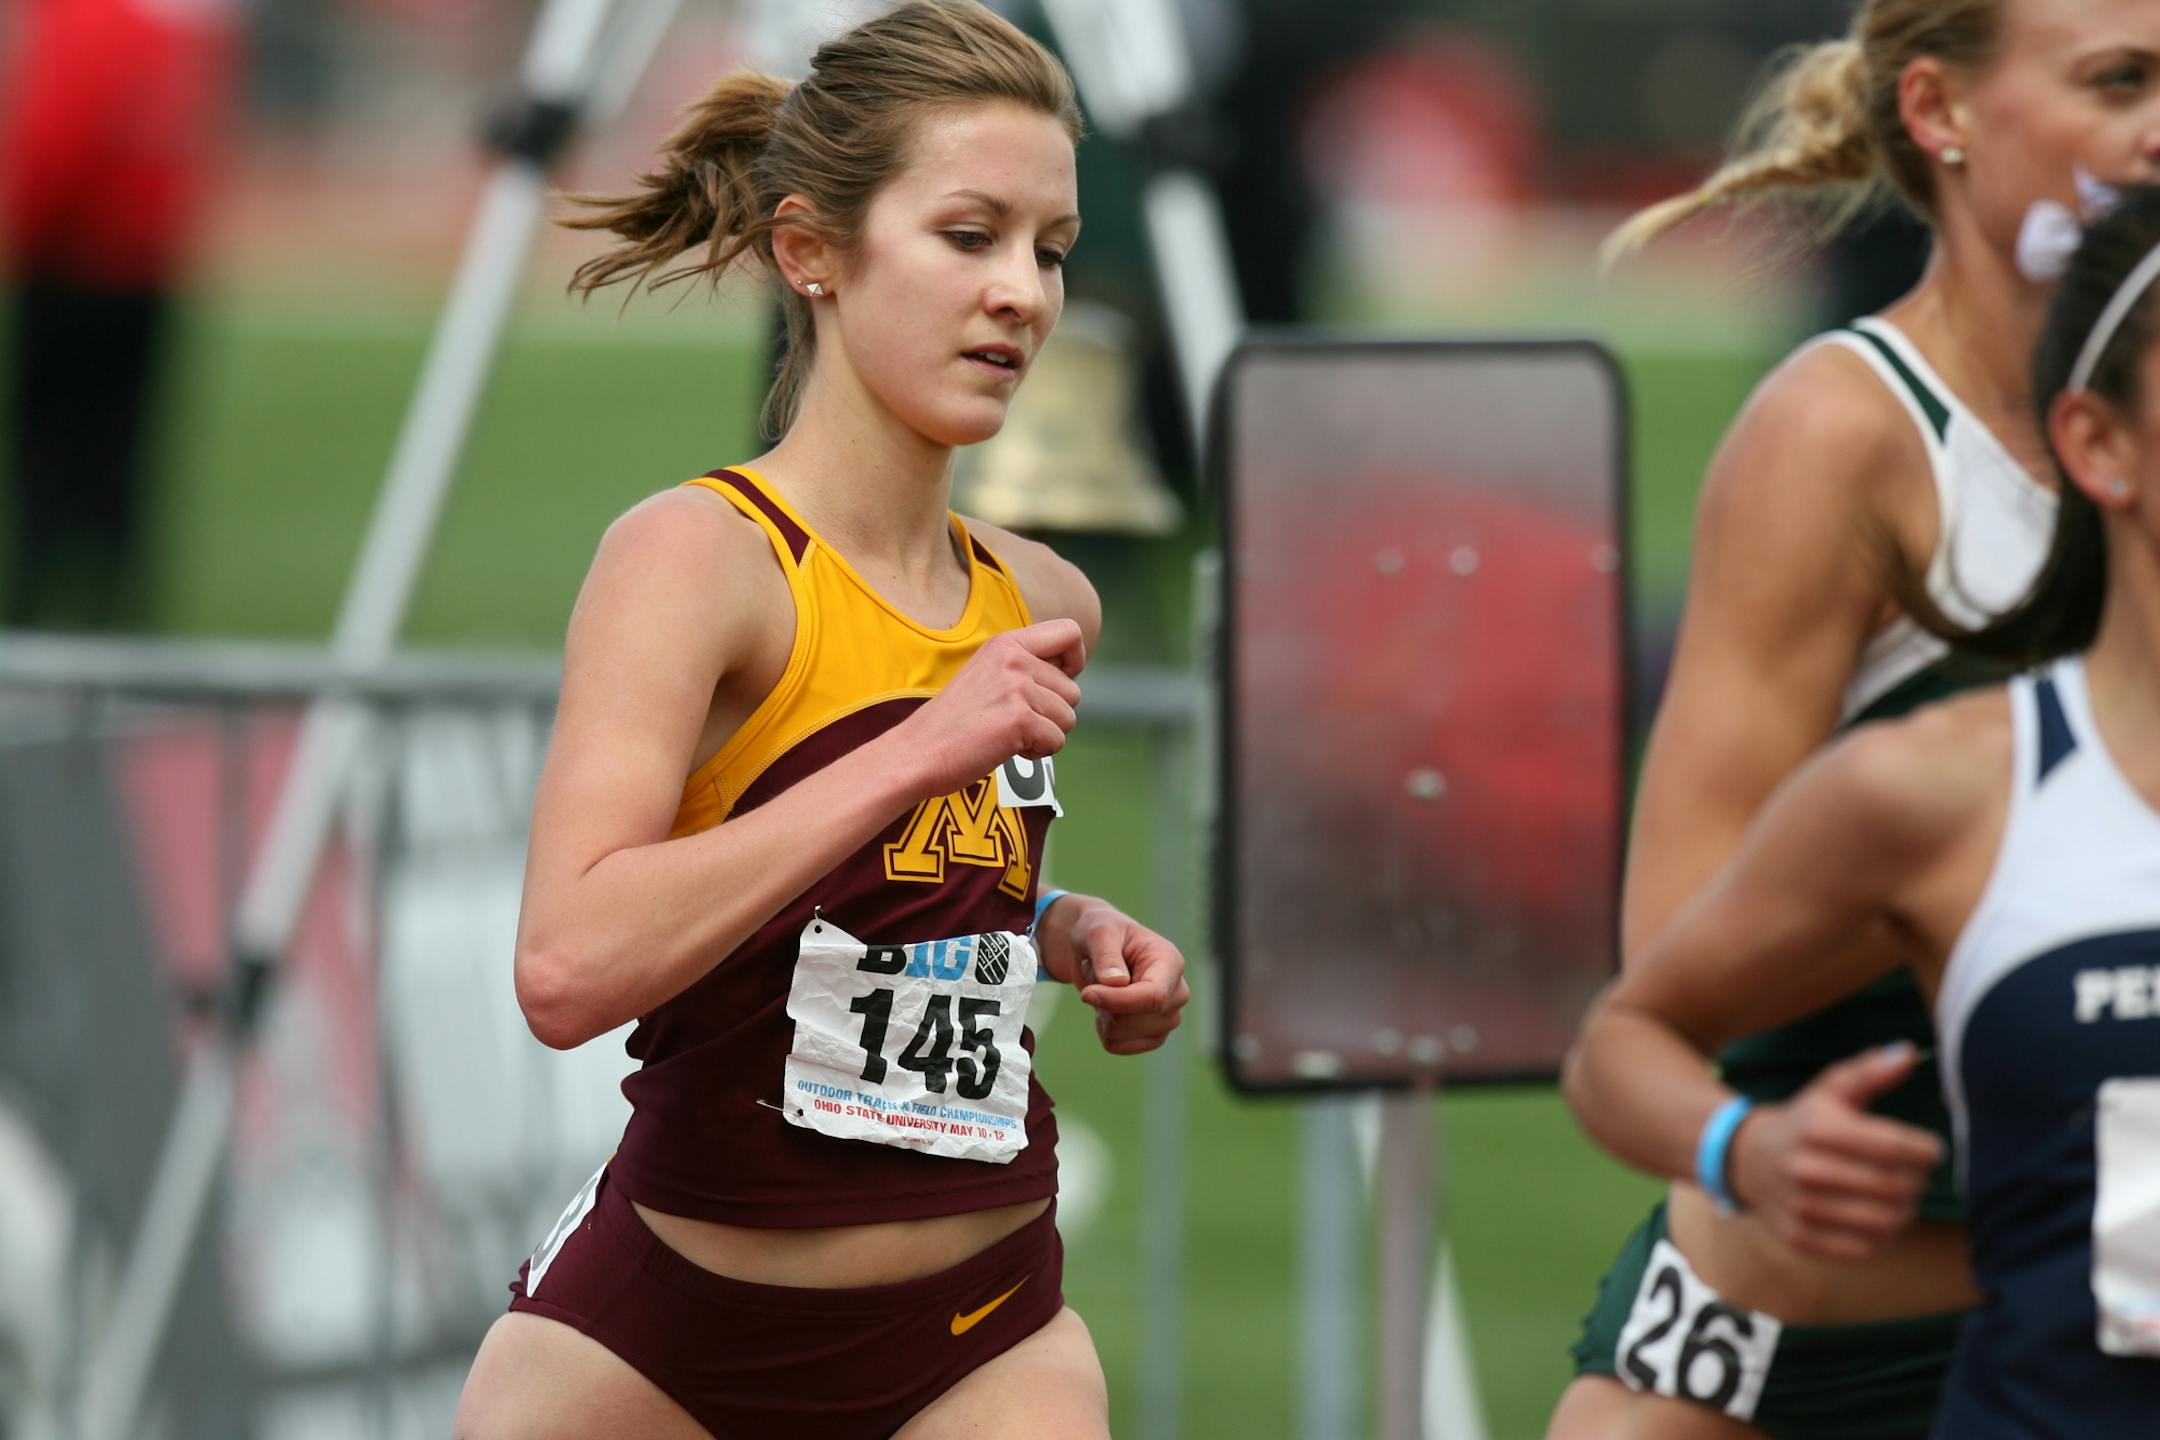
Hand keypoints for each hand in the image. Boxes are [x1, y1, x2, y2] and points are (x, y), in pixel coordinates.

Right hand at [889, 620, 1086, 798]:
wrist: (917, 752)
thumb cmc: (954, 721)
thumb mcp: (987, 674)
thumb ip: (1023, 666)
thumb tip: (1070, 673)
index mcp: (1006, 643)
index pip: (1070, 631)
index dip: (1075, 659)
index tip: (1058, 682)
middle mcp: (1014, 659)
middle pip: (1073, 690)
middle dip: (1054, 714)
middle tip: (1016, 723)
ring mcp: (1017, 689)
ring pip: (1068, 718)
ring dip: (1045, 735)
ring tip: (1009, 735)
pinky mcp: (1020, 720)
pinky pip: (1056, 741)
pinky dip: (1038, 753)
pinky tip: (1007, 748)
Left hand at [1037, 896, 1190, 1055]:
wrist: (1095, 947)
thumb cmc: (1101, 932)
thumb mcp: (1099, 932)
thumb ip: (1107, 955)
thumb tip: (1117, 983)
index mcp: (1170, 962)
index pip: (1154, 996)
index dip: (1118, 1001)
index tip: (1086, 994)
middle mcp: (1176, 992)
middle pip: (1135, 1020)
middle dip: (1104, 1004)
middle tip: (1097, 977)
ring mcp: (1167, 1017)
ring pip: (1123, 1035)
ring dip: (1102, 1014)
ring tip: (1103, 989)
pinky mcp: (1152, 1035)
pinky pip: (1117, 1046)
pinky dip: (1103, 1030)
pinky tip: (1106, 1008)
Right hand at [1726, 1042, 1942, 1261]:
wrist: (1747, 1159)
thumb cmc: (1805, 1121)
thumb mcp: (1830, 1089)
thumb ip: (1871, 1072)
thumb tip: (1909, 1053)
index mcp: (1816, 1128)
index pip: (1892, 1146)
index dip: (1924, 1151)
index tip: (1932, 1149)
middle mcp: (1805, 1169)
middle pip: (1893, 1186)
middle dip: (1919, 1181)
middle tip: (1919, 1175)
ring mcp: (1801, 1207)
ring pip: (1884, 1220)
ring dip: (1906, 1210)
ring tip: (1903, 1196)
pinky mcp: (1801, 1237)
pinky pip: (1865, 1248)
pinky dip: (1885, 1237)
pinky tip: (1883, 1218)